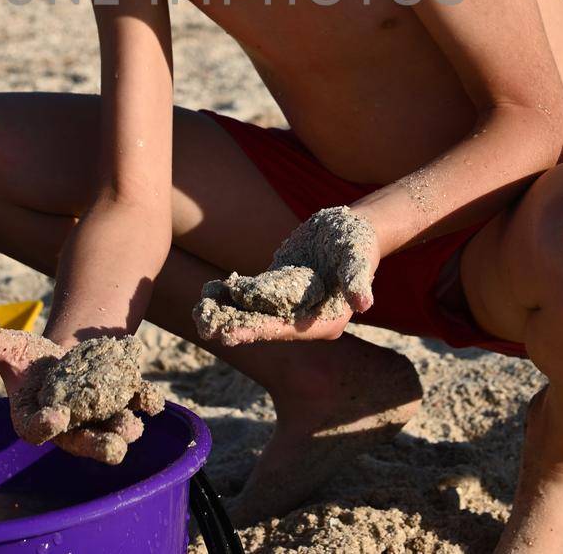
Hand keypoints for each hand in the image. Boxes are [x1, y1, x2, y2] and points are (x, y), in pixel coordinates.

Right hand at [0, 314, 164, 464]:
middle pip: (84, 442)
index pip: (39, 430)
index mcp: (37, 420)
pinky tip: (151, 398)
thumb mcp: (12, 347)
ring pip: (114, 431)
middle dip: (98, 446)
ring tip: (132, 425)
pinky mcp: (124, 402)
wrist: (67, 354)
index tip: (56, 418)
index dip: (47, 426)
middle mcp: (71, 427)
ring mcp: (100, 418)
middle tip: (113, 448)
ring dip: (125, 430)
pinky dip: (146, 402)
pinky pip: (137, 406)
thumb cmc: (34, 360)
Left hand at [195, 205, 379, 345]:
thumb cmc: (358, 243)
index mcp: (325, 321)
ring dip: (228, 312)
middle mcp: (305, 318)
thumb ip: (358, 280)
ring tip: (198, 312)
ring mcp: (289, 304)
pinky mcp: (278, 288)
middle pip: (266, 325)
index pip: (287, 329)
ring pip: (254, 311)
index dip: (258, 331)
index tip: (230, 334)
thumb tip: (364, 303)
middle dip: (236, 326)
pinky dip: (232, 294)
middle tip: (205, 329)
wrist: (352, 227)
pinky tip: (208, 292)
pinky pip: (252, 295)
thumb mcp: (359, 258)